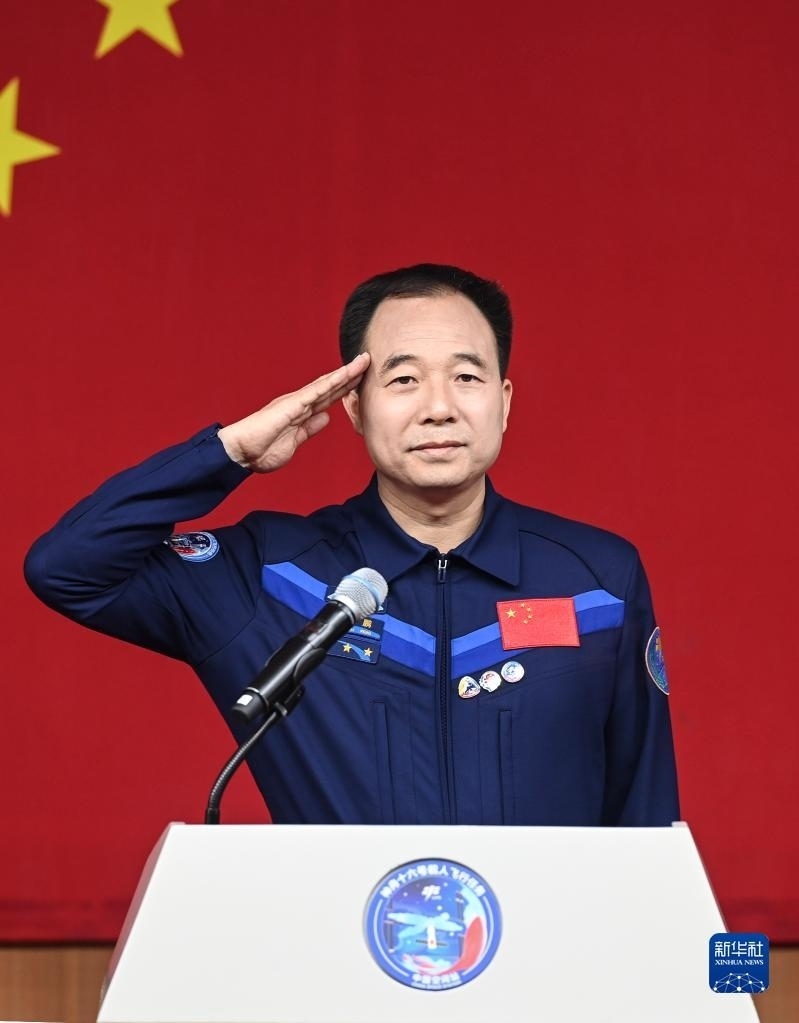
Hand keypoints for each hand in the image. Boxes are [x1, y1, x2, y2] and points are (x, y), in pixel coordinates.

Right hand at [218, 352, 369, 472]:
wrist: (241, 453)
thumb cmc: (262, 450)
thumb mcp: (294, 441)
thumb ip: (310, 429)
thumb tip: (326, 418)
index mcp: (302, 412)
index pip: (330, 397)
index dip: (347, 388)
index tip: (363, 379)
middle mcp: (300, 403)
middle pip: (332, 386)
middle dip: (351, 375)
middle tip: (369, 361)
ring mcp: (296, 402)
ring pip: (327, 384)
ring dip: (346, 373)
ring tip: (363, 361)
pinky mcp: (291, 405)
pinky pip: (315, 391)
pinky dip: (331, 382)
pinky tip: (344, 374)